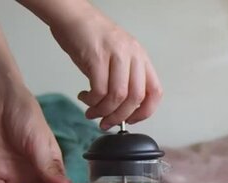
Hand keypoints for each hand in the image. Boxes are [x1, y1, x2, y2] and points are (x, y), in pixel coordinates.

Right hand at [49, 9, 162, 129]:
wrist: (72, 15)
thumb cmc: (92, 37)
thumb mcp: (117, 58)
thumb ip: (123, 80)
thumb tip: (121, 110)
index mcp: (141, 58)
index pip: (155, 92)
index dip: (145, 112)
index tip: (131, 120)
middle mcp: (132, 56)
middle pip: (136, 98)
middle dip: (120, 117)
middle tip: (106, 123)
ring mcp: (116, 55)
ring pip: (118, 96)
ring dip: (104, 111)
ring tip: (92, 113)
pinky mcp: (97, 56)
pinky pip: (99, 89)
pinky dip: (92, 101)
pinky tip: (85, 98)